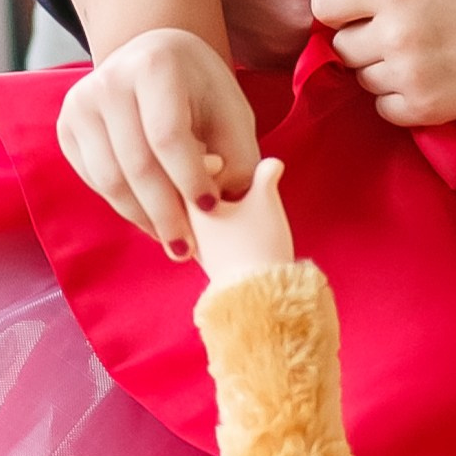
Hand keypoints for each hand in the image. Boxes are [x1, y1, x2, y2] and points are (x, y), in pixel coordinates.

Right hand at [56, 27, 258, 254]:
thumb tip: (225, 205)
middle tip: (188, 248)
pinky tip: (151, 219)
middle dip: (166, 213)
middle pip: (136, 163)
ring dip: (144, 218)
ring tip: (173, 240)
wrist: (154, 58)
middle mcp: (110, 80)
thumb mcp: (231, 113)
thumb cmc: (202, 91)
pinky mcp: (67, 127)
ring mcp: (81, 103)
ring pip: (110, 179)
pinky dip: (124, 206)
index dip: (190, 178)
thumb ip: (236, 157)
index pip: (168, 135)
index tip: (212, 209)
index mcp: (155, 65)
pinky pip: (95, 180)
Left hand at [190, 156, 293, 284]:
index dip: (203, 160)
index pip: (182, 177)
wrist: (258, 294)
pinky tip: (237, 224)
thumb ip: (266, 174)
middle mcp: (186, 226)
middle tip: (222, 173)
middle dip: (204, 181)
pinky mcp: (210, 261)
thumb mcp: (265, 201)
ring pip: (195, 215)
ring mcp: (197, 245)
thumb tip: (272, 162)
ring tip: (233, 197)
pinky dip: (217, 220)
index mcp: (191, 206)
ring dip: (211, 201)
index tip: (222, 161)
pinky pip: (205, 232)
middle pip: (184, 193)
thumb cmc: (257, 245)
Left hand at [310, 0, 455, 125]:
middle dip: (359, 36)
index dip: (338, 4)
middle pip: (341, 46)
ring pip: (361, 78)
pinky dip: (395, 97)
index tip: (359, 4)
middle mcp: (396, 35)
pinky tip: (419, 76)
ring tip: (409, 51)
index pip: (324, 5)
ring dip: (377, 67)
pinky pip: (383, 107)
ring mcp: (410, 75)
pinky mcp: (424, 107)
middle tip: (391, 28)